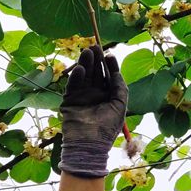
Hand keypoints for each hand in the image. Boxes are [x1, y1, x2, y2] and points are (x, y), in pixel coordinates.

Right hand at [59, 45, 127, 177]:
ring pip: (84, 76)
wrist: (89, 144)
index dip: (109, 65)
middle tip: (95, 46)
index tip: (109, 54)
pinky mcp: (70, 100)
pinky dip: (76, 77)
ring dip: (86, 64)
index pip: (108, 76)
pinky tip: (81, 68)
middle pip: (95, 73)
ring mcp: (82, 96)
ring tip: (88, 51)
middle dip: (96, 60)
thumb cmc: (108, 127)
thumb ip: (120, 87)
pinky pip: (73, 85)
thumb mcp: (120, 105)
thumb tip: (117, 71)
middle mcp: (95, 94)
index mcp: (108, 96)